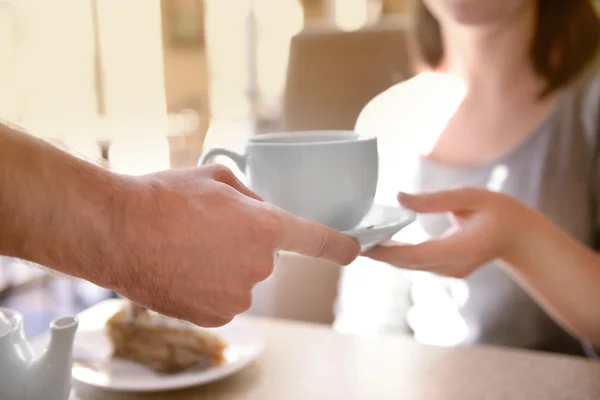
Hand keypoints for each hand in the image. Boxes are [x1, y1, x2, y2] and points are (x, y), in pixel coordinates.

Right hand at [107, 164, 359, 326]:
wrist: (117, 230)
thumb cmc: (164, 197)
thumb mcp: (217, 178)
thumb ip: (251, 199)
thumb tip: (259, 212)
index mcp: (265, 228)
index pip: (315, 240)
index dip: (337, 246)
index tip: (352, 251)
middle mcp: (258, 267)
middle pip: (264, 257)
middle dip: (244, 243)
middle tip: (205, 230)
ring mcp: (237, 296)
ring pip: (240, 279)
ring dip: (223, 266)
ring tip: (185, 248)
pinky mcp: (214, 316)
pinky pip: (221, 299)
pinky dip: (207, 287)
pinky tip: (181, 268)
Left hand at [363, 188, 540, 277]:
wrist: (521, 238)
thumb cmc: (500, 212)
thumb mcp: (471, 196)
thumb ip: (435, 199)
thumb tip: (399, 197)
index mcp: (459, 250)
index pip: (414, 254)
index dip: (386, 251)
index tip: (363, 245)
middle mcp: (451, 267)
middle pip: (406, 263)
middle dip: (378, 252)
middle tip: (351, 238)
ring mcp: (448, 272)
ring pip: (409, 265)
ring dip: (385, 253)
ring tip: (360, 237)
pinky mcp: (445, 269)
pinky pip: (416, 263)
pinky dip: (397, 253)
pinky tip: (381, 240)